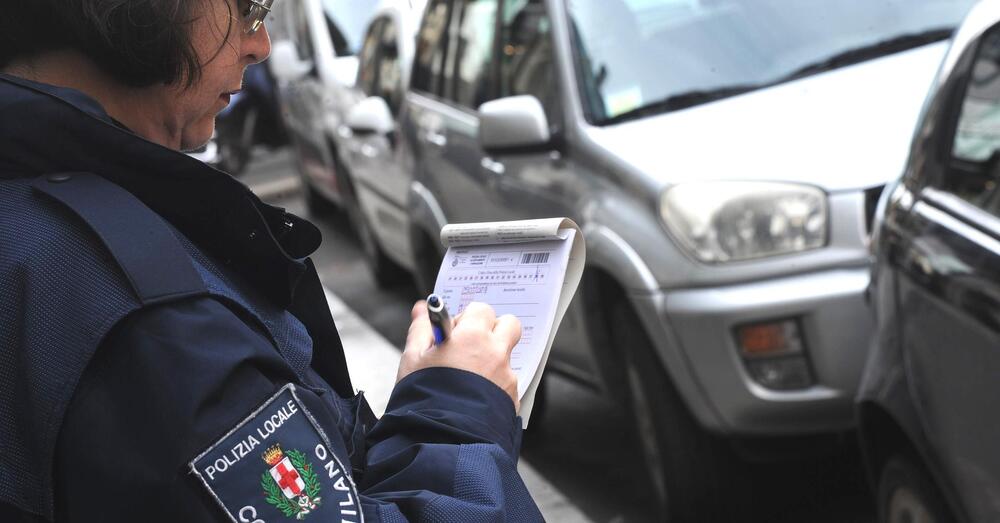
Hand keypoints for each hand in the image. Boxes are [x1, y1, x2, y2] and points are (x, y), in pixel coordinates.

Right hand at [397, 300, 521, 411]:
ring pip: (507, 356)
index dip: (466, 319)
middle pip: (508, 324)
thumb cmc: (423, 398)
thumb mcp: (412, 359)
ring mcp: (507, 377)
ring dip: (493, 359)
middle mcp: (496, 353)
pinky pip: (508, 382)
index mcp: (472, 336)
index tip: (454, 333)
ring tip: (468, 377)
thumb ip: (421, 329)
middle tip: (471, 345)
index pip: (480, 309)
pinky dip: (494, 385)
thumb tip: (422, 309)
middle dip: (492, 330)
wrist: (442, 440)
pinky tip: (474, 397)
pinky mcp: (512, 398)